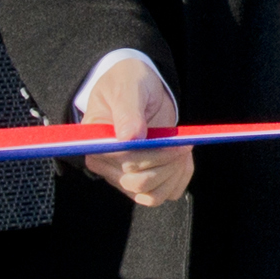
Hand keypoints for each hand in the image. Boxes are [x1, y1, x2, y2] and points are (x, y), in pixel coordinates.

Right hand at [75, 50, 190, 206]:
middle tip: (183, 142)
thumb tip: (129, 138)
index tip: (175, 140)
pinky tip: (182, 157)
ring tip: (182, 147)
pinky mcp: (144, 183)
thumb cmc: (128, 83)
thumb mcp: (128, 87)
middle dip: (167, 162)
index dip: (153, 153)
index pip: (124, 161)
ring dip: (175, 172)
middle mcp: (107, 167)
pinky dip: (180, 177)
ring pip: (153, 195)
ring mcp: (125, 178)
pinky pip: (167, 193)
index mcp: (96, 145)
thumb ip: (128, 111)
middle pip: (140, 182)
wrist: (141, 89)